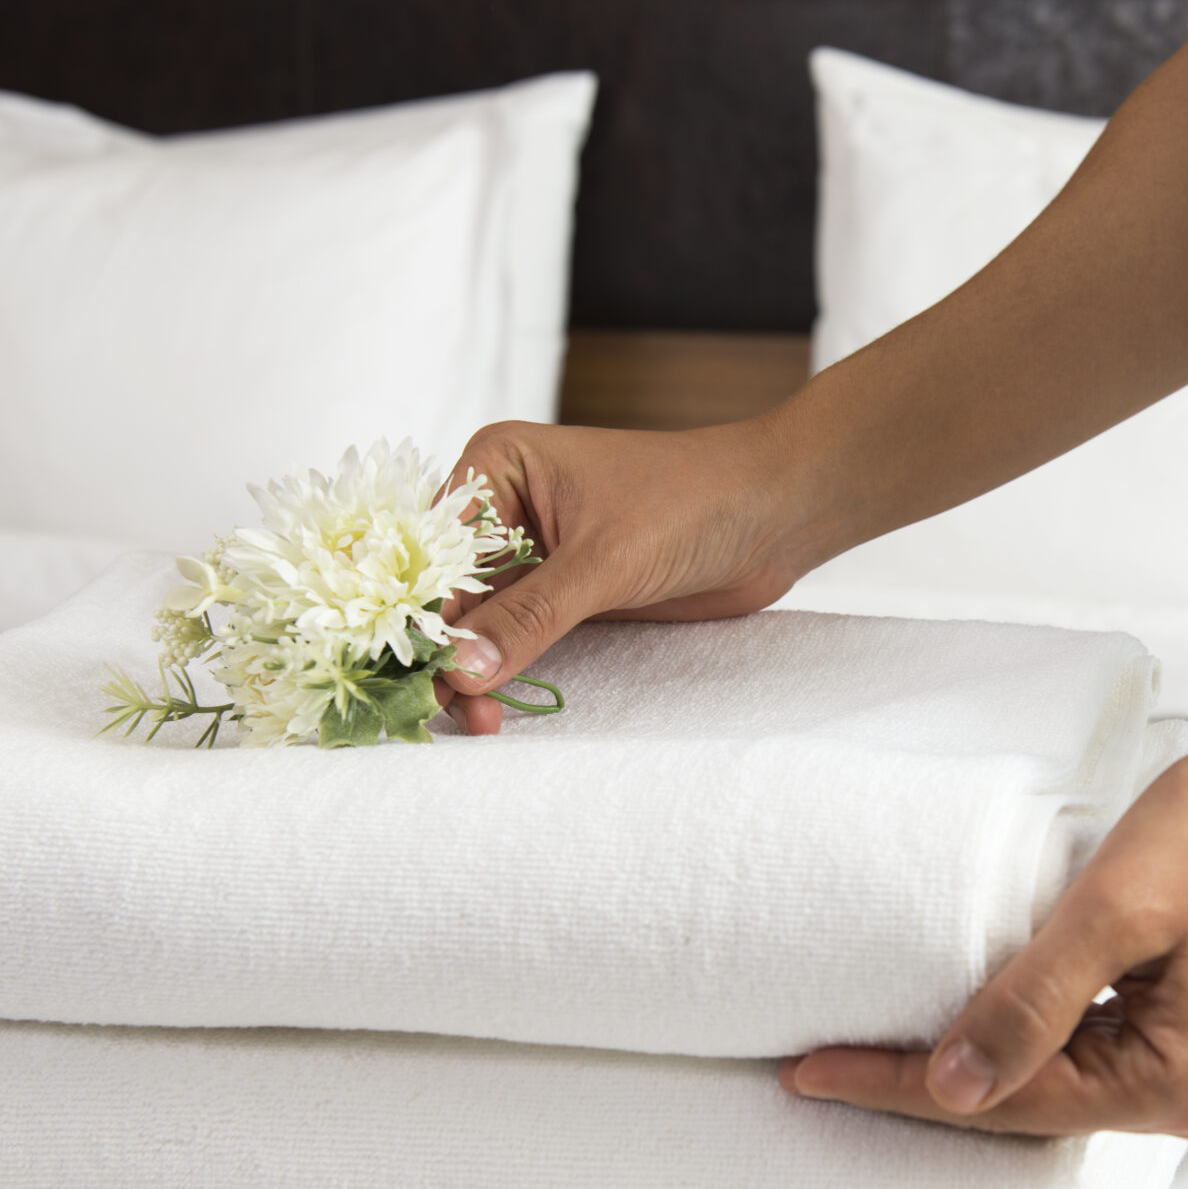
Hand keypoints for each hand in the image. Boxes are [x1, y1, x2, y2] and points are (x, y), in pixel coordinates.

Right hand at [437, 417, 832, 733]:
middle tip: (440, 710)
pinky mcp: (563, 594)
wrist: (776, 515)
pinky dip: (502, 672)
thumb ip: (530, 618)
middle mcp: (503, 507)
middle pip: (446, 591)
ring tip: (476, 722)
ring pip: (476, 623)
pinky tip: (492, 709)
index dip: (417, 611)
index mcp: (496, 466)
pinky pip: (515, 639)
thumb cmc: (695, 501)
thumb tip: (459, 670)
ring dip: (470, 672)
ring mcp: (532, 554)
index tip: (411, 672)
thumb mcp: (605, 561)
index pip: (433, 549)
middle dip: (441, 651)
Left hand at [781, 706, 1187, 1138]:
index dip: (902, 1085)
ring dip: (965, 1065)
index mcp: (1181, 1087)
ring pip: (1052, 1084)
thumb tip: (951, 1089)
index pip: (1011, 1100)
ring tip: (864, 1049)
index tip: (807, 1074)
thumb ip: (1030, 1003)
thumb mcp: (1113, 907)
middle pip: (1030, 1107)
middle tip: (815, 1068)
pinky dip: (1017, 1039)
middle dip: (925, 1087)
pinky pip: (1083, 1054)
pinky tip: (956, 1022)